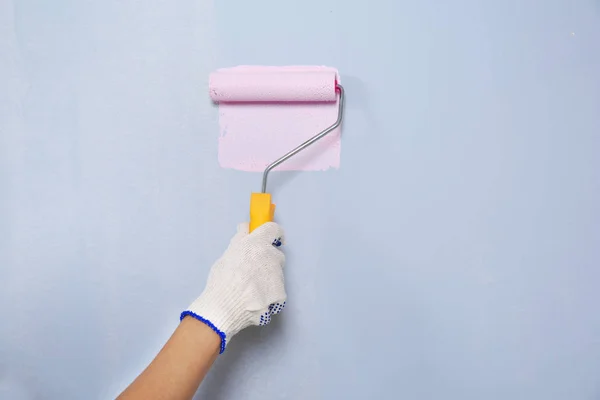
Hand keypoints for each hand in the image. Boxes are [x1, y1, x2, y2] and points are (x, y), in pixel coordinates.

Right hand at [181, 222, 286, 352]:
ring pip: (277, 275)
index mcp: (256, 243)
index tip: (274, 238)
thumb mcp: (226, 255)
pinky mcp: (280, 294)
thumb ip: (240, 240)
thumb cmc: (221, 281)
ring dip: (269, 280)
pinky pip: (277, 293)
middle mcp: (270, 256)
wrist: (222, 309)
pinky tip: (256, 302)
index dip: (274, 234)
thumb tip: (246, 227)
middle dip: (268, 262)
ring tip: (250, 291)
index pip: (273, 229)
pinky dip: (270, 297)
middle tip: (253, 273)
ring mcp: (277, 275)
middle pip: (276, 255)